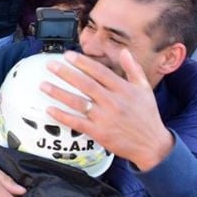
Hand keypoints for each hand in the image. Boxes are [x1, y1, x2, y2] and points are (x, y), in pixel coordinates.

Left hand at [42, 49, 173, 171]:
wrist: (152, 145)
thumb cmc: (147, 115)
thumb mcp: (144, 89)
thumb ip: (133, 69)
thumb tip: (124, 51)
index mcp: (123, 89)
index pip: (99, 72)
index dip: (82, 62)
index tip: (67, 55)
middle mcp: (113, 101)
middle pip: (85, 84)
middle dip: (65, 73)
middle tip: (50, 65)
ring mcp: (105, 118)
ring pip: (78, 102)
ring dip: (59, 93)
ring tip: (43, 85)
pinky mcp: (99, 132)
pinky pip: (77, 122)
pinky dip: (63, 116)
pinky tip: (50, 109)